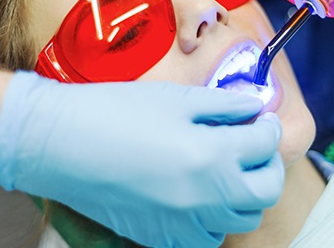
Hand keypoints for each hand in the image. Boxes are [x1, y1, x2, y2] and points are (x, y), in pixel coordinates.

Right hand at [0, 71, 283, 246]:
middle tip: (256, 146)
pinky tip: (201, 196)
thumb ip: (223, 104)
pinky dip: (216, 217)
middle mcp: (206, 197)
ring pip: (241, 219)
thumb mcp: (176, 98)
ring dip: (246, 193)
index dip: (270, 128)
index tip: (263, 120)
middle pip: (266, 191)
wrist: (63, 144)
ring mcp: (185, 224)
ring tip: (230, 170)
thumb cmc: (117, 112)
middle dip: (270, 166)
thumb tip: (253, 106)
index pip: (265, 145)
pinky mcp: (162, 238)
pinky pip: (208, 237)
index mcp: (212, 155)